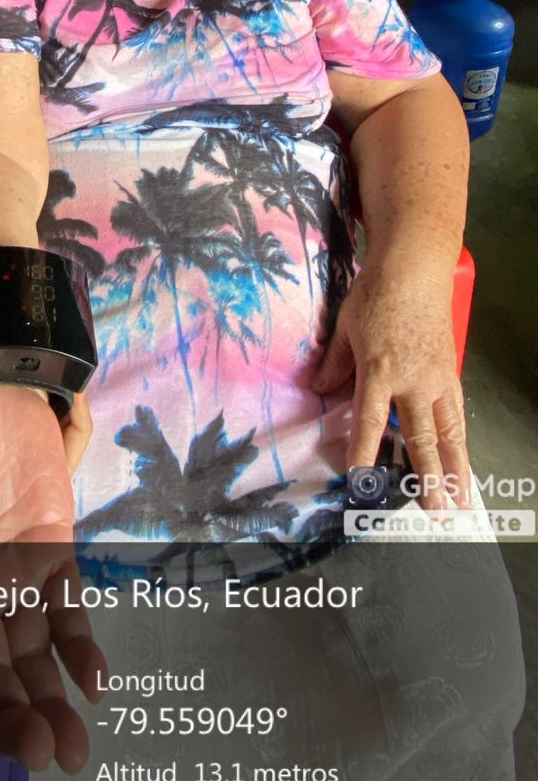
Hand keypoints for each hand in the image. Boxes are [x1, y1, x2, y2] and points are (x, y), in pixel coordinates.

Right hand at [0, 382, 105, 780]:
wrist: (0, 388)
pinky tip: (96, 681)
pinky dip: (81, 646)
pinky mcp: (54, 558)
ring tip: (72, 748)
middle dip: (5, 718)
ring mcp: (14, 581)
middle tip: (37, 756)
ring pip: (29, 657)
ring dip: (48, 701)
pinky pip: (68, 612)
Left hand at [309, 263, 469, 509]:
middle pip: (421, 437)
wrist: (415, 270)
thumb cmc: (376, 294)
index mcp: (379, 370)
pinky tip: (462, 456)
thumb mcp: (345, 327)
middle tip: (433, 510)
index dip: (364, 451)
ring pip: (448, 431)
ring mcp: (436, 378)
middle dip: (426, 477)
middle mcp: (412, 381)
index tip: (361, 480)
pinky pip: (456, 412)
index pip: (370, 420)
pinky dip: (460, 437)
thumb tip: (318, 388)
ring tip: (459, 498)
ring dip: (454, 467)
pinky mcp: (450, 371)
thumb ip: (334, 363)